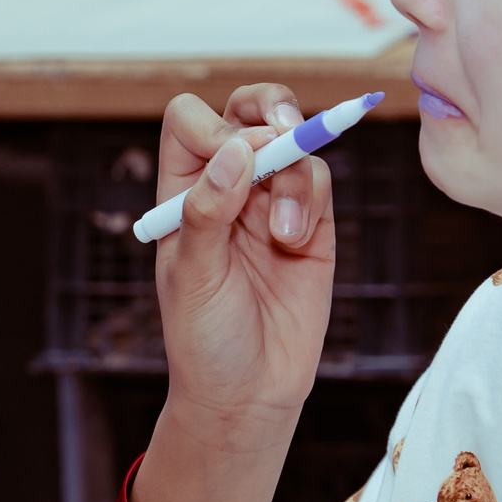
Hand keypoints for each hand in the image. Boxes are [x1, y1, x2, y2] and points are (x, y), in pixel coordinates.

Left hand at [152, 85, 335, 448]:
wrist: (250, 394)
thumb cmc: (204, 340)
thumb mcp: (193, 276)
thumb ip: (208, 210)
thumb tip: (237, 147)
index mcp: (182, 192)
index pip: (191, 122)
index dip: (211, 126)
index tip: (228, 159)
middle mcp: (228, 188)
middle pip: (248, 111)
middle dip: (268, 107)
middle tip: (283, 130)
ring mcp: (272, 202)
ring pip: (293, 145)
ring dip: (292, 177)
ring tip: (283, 235)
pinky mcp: (313, 224)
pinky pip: (319, 181)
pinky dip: (311, 198)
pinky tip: (296, 242)